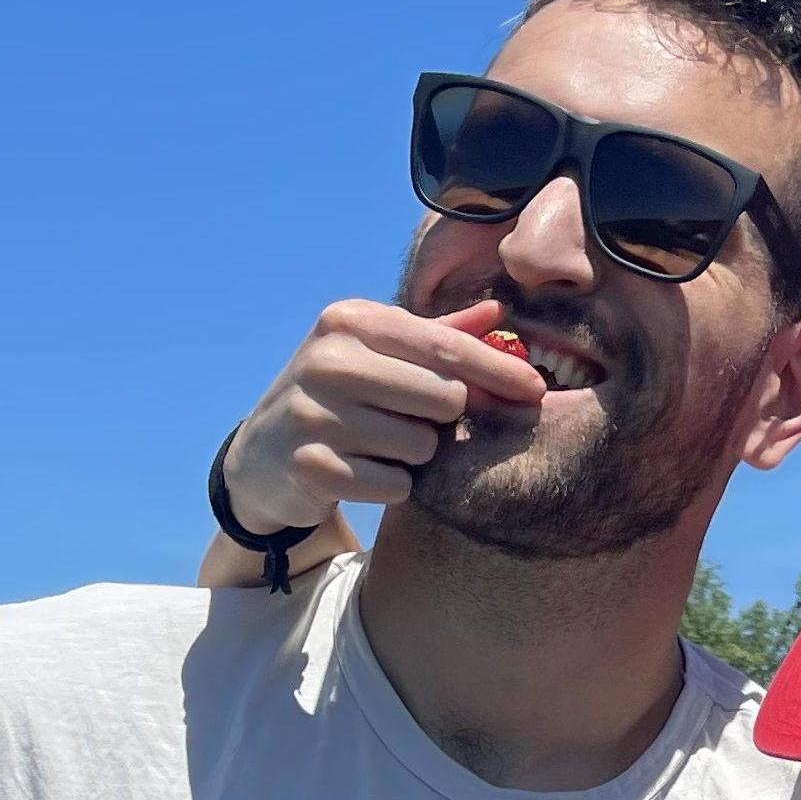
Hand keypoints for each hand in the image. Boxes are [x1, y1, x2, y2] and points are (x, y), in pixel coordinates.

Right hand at [219, 299, 541, 533]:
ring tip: (381, 445)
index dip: (496, 369)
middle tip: (414, 420)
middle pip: (441, 397)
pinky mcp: (311, 466)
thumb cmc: (340, 396)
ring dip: (414, 454)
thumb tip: (498, 314)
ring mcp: (314, 413)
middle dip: (442, 418)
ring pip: (419, 445)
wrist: (265, 454)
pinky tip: (365, 472)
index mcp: (350, 321)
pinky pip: (393, 484)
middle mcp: (327, 360)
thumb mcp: (379, 354)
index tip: (535, 388)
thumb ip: (438, 337)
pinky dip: (392, 485)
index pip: (444, 346)